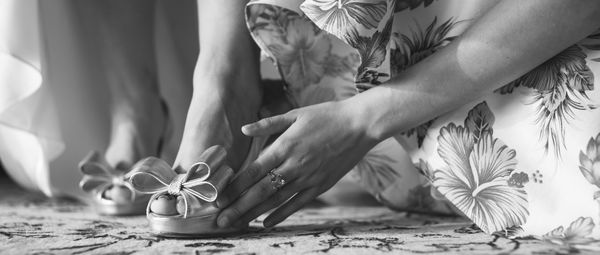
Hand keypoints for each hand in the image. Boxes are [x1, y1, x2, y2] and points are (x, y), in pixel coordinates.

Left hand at [215, 100, 379, 227]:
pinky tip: (265, 223)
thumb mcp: (295, 114)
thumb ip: (267, 124)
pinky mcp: (320, 186)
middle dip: (238, 207)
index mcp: (284, 146)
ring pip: (276, 201)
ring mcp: (308, 178)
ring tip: (236, 224)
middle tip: (220, 221)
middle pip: (260, 191)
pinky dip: (280, 215)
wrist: (360, 125)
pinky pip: (297, 204)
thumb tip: (243, 130)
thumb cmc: (326, 116)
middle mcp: (294, 165)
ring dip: (254, 214)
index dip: (234, 186)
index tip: (218, 197)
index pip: (253, 171)